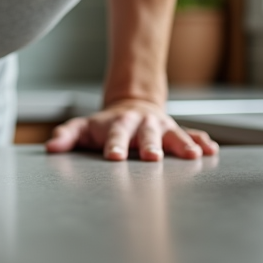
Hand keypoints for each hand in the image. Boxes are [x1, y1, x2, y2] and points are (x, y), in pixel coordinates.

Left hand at [44, 98, 218, 161]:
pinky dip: (201, 142)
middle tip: (152, 158)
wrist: (132, 105)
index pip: (115, 135)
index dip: (115, 145)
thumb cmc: (106, 124)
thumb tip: (51, 147)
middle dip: (150, 146)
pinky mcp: (176, 131)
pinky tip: (211, 150)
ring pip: (173, 134)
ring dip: (183, 144)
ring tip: (194, 155)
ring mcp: (161, 127)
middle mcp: (142, 124)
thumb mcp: (84, 127)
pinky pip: (192, 135)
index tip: (115, 156)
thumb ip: (67, 135)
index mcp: (119, 124)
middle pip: (146, 135)